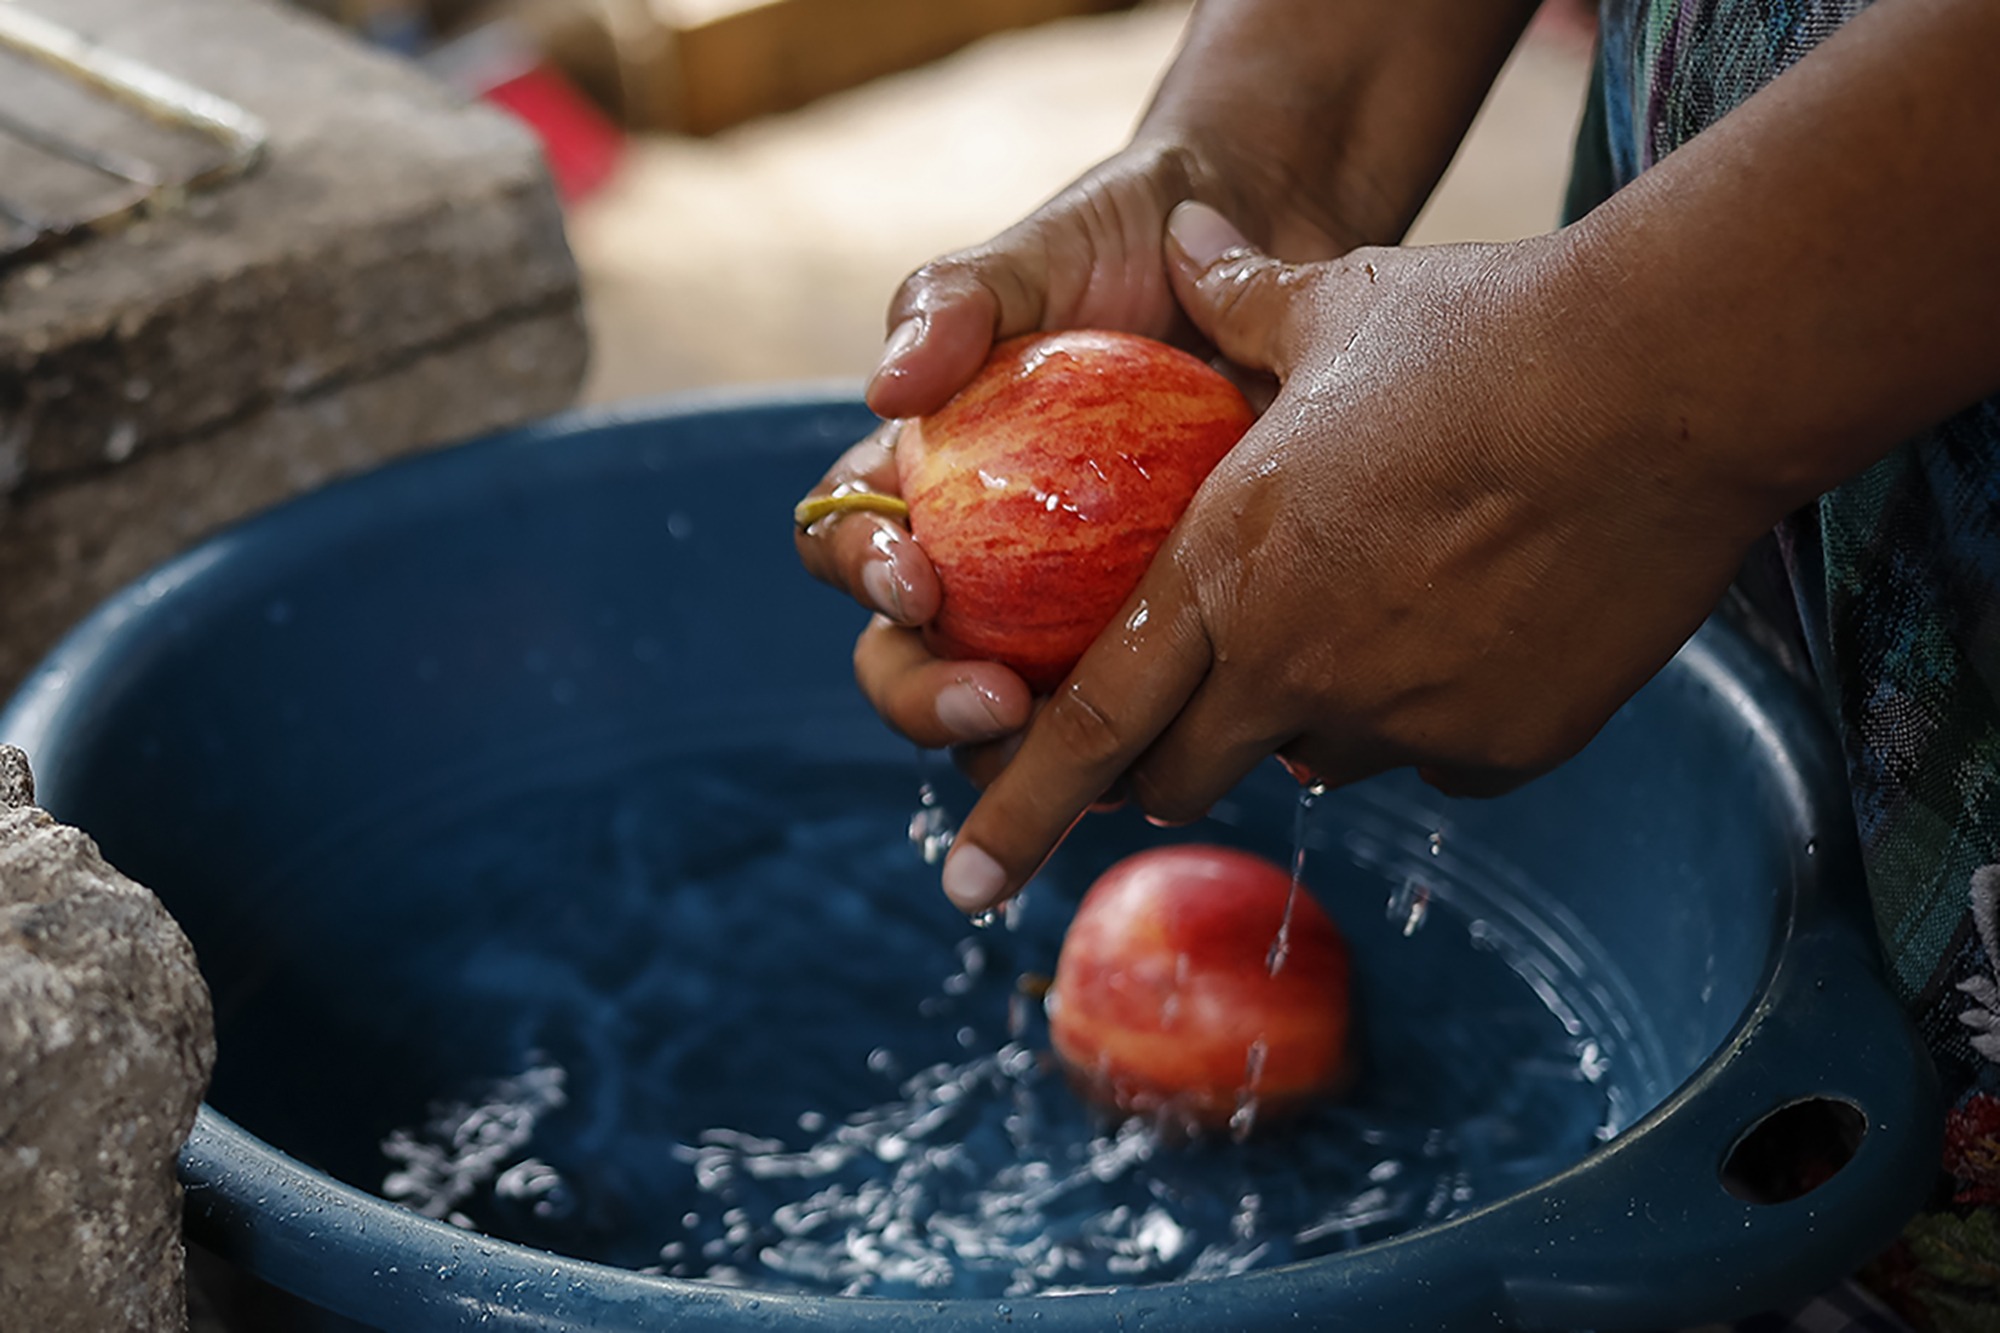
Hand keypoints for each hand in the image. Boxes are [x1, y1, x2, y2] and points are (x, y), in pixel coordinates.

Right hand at [795, 140, 1359, 761]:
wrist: (1261, 247)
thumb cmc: (1128, 241)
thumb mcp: (1040, 247)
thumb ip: (954, 297)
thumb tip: (885, 386)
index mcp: (919, 476)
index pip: (845, 542)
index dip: (860, 573)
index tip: (915, 577)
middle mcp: (973, 552)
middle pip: (903, 659)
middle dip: (926, 701)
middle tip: (995, 705)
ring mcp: (1058, 603)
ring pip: (1001, 714)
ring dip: (1019, 752)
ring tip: (1080, 755)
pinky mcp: (1150, 628)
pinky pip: (1126, 704)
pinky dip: (1131, 738)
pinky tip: (1173, 742)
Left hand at [932, 203, 1779, 912]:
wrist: (1667, 382)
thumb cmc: (1487, 332)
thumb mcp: (1339, 305)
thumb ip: (1241, 301)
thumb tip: (1188, 240)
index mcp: (1226, 568)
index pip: (1090, 724)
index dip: (1016, 811)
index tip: (960, 883)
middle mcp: (1295, 664)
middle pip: (1185, 775)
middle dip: (1168, 767)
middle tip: (1184, 734)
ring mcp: (1402, 716)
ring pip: (1316, 763)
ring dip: (1313, 719)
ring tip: (1374, 619)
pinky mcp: (1502, 747)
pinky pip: (1438, 760)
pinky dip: (1433, 719)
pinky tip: (1481, 628)